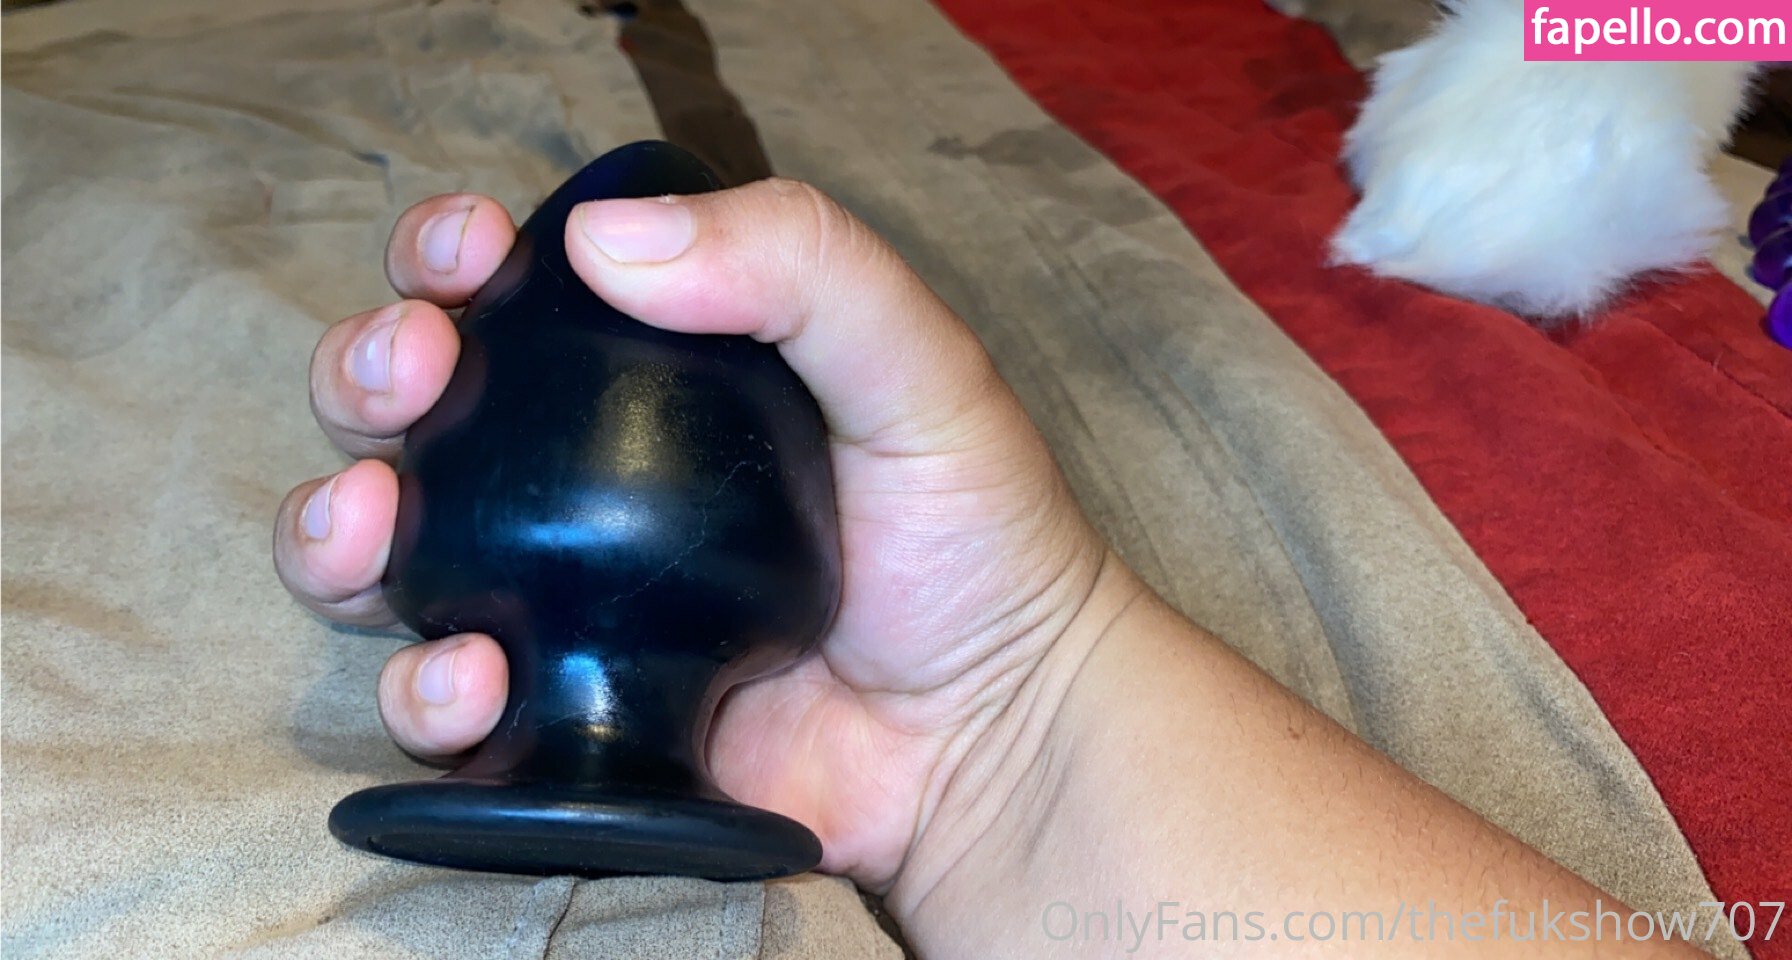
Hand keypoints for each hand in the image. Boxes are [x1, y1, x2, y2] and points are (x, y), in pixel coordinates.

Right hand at [273, 178, 1135, 894]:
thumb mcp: (920, 369)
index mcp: (658, 384)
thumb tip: (607, 236)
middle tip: (409, 374)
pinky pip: (444, 706)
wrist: (997, 736)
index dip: (454, 260)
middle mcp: (588, 486)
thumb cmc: (978, 545)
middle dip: (371, 375)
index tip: (462, 253)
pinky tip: (468, 674)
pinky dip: (420, 690)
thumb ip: (800, 268)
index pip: (517, 298)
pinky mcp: (562, 720)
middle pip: (418, 413)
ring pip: (389, 555)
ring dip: (336, 529)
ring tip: (371, 526)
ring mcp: (565, 606)